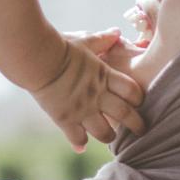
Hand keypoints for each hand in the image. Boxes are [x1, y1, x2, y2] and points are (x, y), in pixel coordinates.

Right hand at [31, 30, 145, 150]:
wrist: (37, 59)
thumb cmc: (60, 46)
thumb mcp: (84, 41)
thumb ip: (102, 39)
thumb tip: (116, 32)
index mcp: (104, 76)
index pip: (132, 91)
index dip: (138, 98)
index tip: (138, 102)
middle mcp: (97, 96)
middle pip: (125, 115)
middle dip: (137, 125)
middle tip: (142, 130)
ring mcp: (82, 110)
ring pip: (104, 132)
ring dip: (110, 136)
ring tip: (111, 137)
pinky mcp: (65, 119)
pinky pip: (77, 138)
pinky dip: (79, 143)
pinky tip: (81, 147)